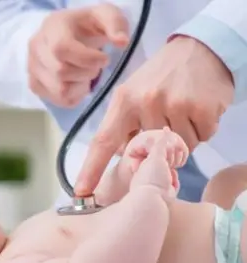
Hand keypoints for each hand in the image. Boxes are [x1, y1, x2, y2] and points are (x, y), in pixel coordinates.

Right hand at [28, 3, 129, 106]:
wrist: (70, 33)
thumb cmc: (88, 25)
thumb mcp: (106, 15)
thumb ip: (116, 24)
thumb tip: (122, 42)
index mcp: (52, 26)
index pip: (61, 49)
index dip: (86, 59)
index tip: (104, 59)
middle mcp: (36, 46)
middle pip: (61, 72)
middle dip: (86, 73)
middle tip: (95, 66)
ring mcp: (32, 67)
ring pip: (59, 90)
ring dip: (80, 86)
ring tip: (85, 74)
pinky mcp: (34, 84)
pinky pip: (57, 100)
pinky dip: (73, 96)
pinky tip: (77, 83)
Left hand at [74, 35, 234, 196]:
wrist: (201, 48)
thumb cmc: (162, 75)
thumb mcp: (133, 92)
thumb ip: (124, 124)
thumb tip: (124, 157)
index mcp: (123, 101)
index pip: (104, 141)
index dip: (91, 168)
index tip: (82, 192)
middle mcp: (146, 102)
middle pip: (149, 152)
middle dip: (158, 148)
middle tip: (165, 121)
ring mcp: (175, 104)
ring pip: (178, 149)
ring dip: (183, 138)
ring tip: (183, 111)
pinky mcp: (202, 108)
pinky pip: (202, 138)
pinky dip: (202, 130)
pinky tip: (198, 109)